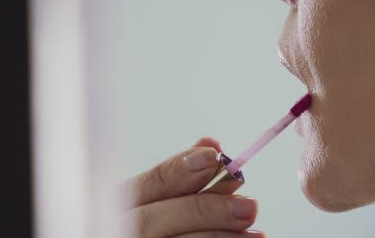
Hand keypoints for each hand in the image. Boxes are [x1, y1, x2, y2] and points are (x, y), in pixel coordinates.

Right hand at [120, 137, 264, 237]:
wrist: (152, 234)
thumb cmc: (159, 219)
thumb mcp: (161, 196)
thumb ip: (181, 174)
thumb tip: (212, 145)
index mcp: (119, 203)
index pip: (145, 184)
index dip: (178, 170)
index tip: (213, 157)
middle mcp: (118, 228)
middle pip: (151, 220)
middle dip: (204, 210)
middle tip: (250, 206)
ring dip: (217, 236)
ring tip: (256, 233)